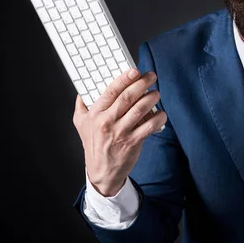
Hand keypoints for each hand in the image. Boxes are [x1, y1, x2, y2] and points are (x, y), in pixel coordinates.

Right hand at [72, 68, 167, 196]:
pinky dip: (158, 118)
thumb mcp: (81, 125)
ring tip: (156, 93)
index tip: (134, 71)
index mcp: (95, 114)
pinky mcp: (133, 142)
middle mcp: (107, 122)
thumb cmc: (93, 145)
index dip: (124, 79)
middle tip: (151, 76)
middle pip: (128, 97)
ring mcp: (121, 132)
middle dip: (142, 83)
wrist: (102, 171)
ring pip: (140, 109)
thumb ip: (81, 106)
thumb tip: (82, 91)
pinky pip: (149, 126)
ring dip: (151, 98)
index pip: (111, 91)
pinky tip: (161, 113)